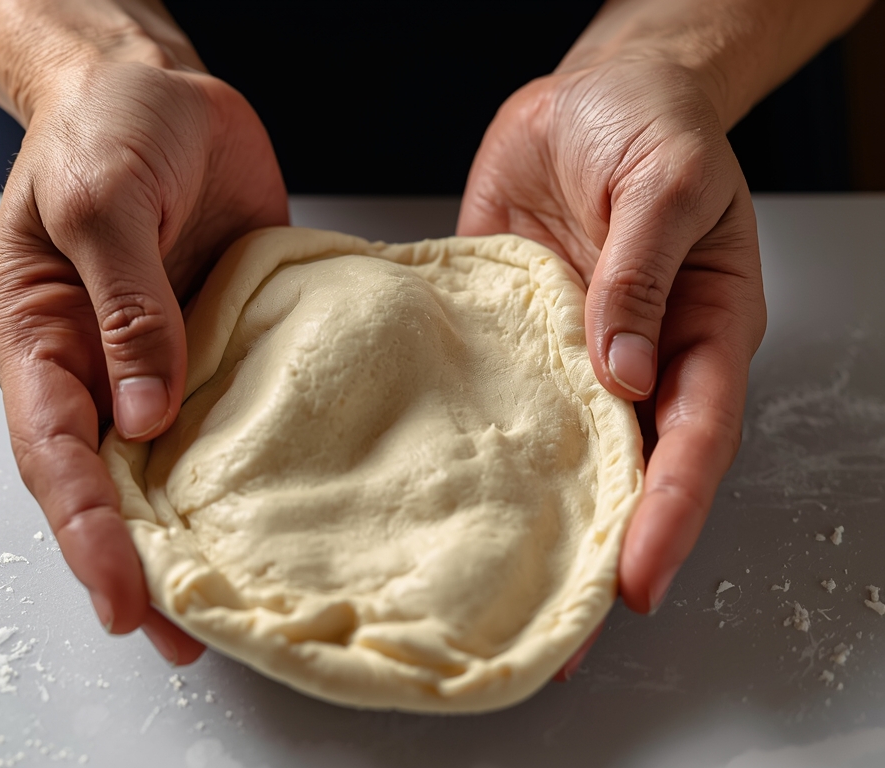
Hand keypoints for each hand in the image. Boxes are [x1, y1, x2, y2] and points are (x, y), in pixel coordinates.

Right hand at [0, 58, 287, 663]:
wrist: (160, 92)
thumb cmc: (106, 130)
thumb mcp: (104, 204)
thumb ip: (126, 305)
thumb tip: (145, 411)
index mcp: (43, 342)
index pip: (57, 457)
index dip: (89, 535)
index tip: (127, 600)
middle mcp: (101, 368)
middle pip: (114, 485)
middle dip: (145, 563)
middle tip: (188, 636)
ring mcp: (166, 362)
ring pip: (180, 463)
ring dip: (207, 530)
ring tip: (247, 600)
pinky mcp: (225, 344)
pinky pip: (240, 411)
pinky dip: (259, 461)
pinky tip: (293, 504)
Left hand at [458, 61, 766, 626]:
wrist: (589, 92)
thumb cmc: (653, 125)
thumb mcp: (665, 185)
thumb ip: (644, 273)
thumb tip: (625, 368)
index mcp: (699, 333)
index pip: (692, 444)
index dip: (668, 516)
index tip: (635, 582)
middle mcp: (634, 358)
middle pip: (621, 471)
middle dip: (594, 551)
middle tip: (556, 631)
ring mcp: (565, 349)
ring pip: (551, 448)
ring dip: (526, 515)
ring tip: (484, 583)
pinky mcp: (507, 328)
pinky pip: (489, 388)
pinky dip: (467, 436)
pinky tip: (436, 481)